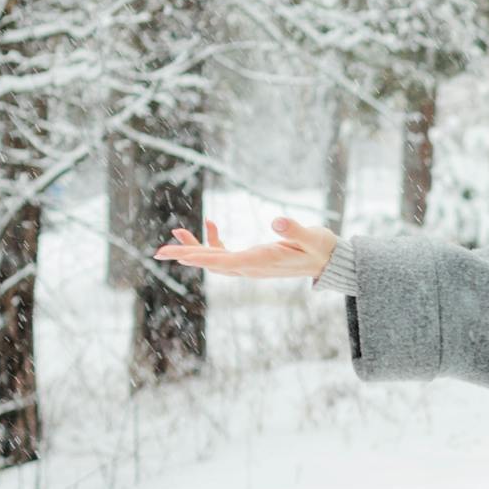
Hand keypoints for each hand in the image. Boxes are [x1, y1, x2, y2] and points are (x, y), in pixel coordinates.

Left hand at [155, 215, 336, 280]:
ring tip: (176, 230)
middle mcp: (251, 267)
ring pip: (215, 259)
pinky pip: (225, 254)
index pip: (224, 261)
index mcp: (261, 262)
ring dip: (195, 247)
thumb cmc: (321, 248)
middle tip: (159, 252)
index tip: (177, 255)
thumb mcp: (312, 236)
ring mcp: (250, 265)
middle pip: (212, 263)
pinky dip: (213, 241)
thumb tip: (278, 221)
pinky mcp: (252, 260)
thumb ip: (295, 229)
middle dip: (186, 255)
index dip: (199, 257)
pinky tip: (210, 223)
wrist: (329, 261)